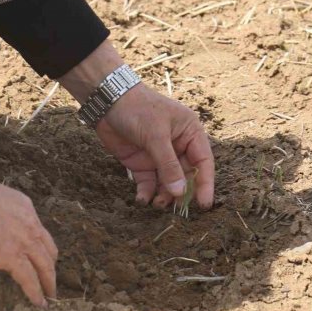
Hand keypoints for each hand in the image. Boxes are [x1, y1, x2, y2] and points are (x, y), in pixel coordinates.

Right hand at [0, 149, 57, 306]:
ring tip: (50, 295)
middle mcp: (31, 224)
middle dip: (51, 268)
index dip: (43, 248)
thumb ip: (0, 215)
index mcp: (26, 209)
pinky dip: (36, 292)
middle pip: (49, 251)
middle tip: (51, 281)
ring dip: (48, 283)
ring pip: (45, 266)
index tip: (43, 258)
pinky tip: (39, 301)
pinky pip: (30, 278)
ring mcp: (24, 241)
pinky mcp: (12, 256)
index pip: (40, 232)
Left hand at [97, 83, 214, 209]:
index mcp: (190, 133)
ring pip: (167, 182)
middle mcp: (178, 145)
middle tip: (177, 209)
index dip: (205, 183)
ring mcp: (159, 155)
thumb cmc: (138, 109)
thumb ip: (168, 165)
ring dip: (164, 195)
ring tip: (157, 204)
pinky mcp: (141, 162)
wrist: (106, 101)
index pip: (203, 162)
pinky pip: (149, 182)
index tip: (203, 204)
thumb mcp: (156, 135)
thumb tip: (181, 192)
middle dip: (181, 192)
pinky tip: (142, 199)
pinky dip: (147, 192)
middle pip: (186, 175)